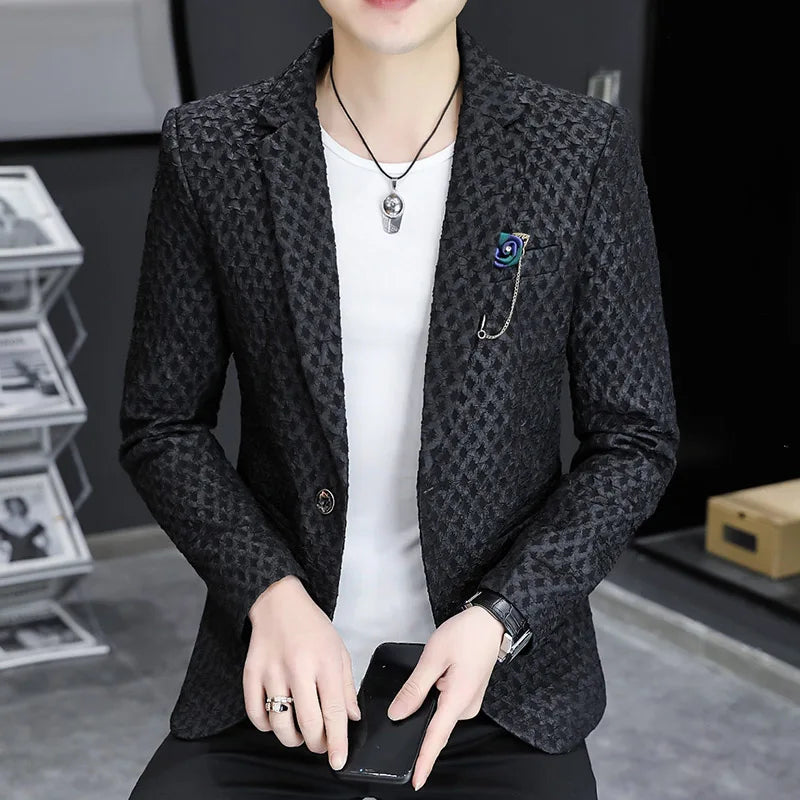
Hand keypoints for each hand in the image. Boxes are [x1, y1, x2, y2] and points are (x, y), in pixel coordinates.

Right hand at [243, 574, 360, 771]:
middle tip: (321, 744)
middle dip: (317, 744)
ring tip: (300, 734)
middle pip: (309, 723)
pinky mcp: (251, 673)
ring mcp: (272, 671)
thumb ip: (346, 685)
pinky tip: (277, 719)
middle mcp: (299, 668)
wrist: (279, 602)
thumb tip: (351, 717)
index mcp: (325, 662)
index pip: (334, 711)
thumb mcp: (338, 650)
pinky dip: (266, 725)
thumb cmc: (311, 626)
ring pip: (281, 724)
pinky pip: (256, 714)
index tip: (339, 760)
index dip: (338, 741)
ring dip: (292, 739)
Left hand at [386, 606, 505, 790]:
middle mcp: (467, 707)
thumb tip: (397, 714)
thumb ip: (414, 688)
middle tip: (428, 672)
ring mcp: (469, 702)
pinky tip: (438, 674)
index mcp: (458, 699)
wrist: (489, 621)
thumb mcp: (433, 657)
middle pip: (434, 723)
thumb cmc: (465, 634)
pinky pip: (445, 704)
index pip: (436, 736)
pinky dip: (436, 695)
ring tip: (437, 665)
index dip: (424, 760)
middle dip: (420, 711)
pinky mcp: (468, 696)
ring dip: (429, 699)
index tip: (416, 781)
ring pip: (439, 712)